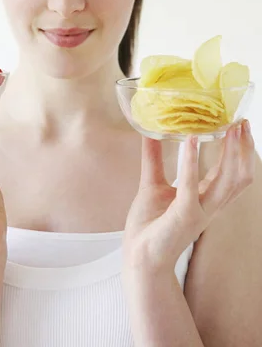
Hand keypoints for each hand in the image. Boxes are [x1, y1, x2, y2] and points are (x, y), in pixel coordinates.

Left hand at [123, 119, 254, 273]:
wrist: (138, 258)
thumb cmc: (148, 226)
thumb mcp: (153, 184)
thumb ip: (154, 159)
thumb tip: (148, 132)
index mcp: (204, 199)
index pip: (232, 173)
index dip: (238, 150)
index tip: (238, 125)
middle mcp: (208, 206)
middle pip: (239, 176)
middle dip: (244, 149)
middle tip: (241, 122)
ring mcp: (199, 212)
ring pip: (228, 181)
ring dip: (231, 153)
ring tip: (228, 127)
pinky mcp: (184, 216)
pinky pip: (191, 185)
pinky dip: (192, 161)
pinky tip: (191, 140)